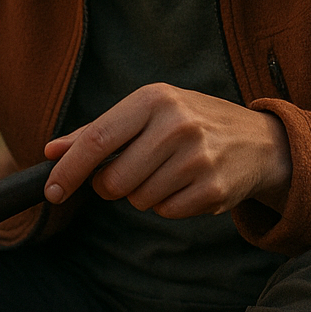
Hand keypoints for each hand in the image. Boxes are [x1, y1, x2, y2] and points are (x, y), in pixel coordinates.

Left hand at [41, 83, 291, 216]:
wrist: (259, 141)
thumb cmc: (190, 122)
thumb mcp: (147, 112)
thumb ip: (97, 131)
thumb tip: (51, 151)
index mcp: (154, 99)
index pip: (97, 139)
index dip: (69, 169)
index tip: (52, 190)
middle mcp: (177, 125)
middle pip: (114, 180)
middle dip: (112, 185)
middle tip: (130, 172)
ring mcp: (198, 158)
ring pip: (139, 199)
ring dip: (143, 194)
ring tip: (168, 171)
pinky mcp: (213, 190)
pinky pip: (166, 212)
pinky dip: (168, 204)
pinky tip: (187, 184)